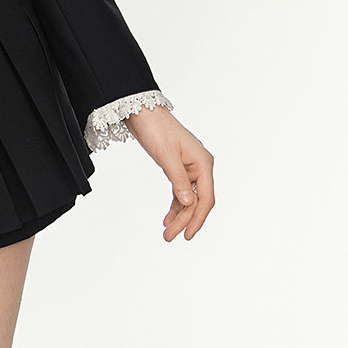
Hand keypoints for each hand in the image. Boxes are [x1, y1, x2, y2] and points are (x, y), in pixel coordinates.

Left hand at [123, 105, 214, 241]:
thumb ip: (178, 180)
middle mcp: (200, 165)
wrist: (141, 110)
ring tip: (167, 232)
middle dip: (185, 220)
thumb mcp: (166, 156)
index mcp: (203, 162)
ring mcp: (190, 166)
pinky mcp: (178, 166)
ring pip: (188, 198)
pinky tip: (168, 218)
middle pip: (197, 200)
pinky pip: (180, 190)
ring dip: (179, 215)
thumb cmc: (155, 128)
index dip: (198, 219)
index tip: (187, 235)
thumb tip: (188, 204)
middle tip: (169, 237)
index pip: (205, 198)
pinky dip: (175, 204)